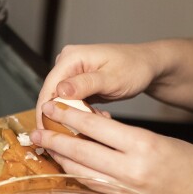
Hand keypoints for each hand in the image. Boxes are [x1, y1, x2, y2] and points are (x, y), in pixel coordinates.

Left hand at [30, 100, 192, 193]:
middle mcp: (131, 171)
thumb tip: (97, 127)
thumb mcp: (164, 141)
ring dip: (61, 159)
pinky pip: (92, 187)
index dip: (70, 116)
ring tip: (47, 146)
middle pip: (81, 151)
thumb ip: (129, 136)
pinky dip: (77, 174)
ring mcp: (125, 192)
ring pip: (81, 172)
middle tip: (37, 129)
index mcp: (144, 147)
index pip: (96, 128)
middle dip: (55, 139)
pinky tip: (68, 165)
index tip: (53, 107)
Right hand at [36, 43, 160, 127]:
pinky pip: (71, 102)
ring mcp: (72, 73)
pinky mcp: (78, 83)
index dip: (44, 111)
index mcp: (71, 57)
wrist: (148, 66)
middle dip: (59, 116)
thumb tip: (60, 91)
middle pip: (51, 95)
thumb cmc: (134, 68)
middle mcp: (67, 63)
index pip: (49, 87)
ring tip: (90, 125)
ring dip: (72, 116)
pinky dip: (80, 113)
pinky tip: (96, 117)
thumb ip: (85, 83)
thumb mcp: (112, 78)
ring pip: (61, 101)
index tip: (45, 133)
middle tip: (70, 136)